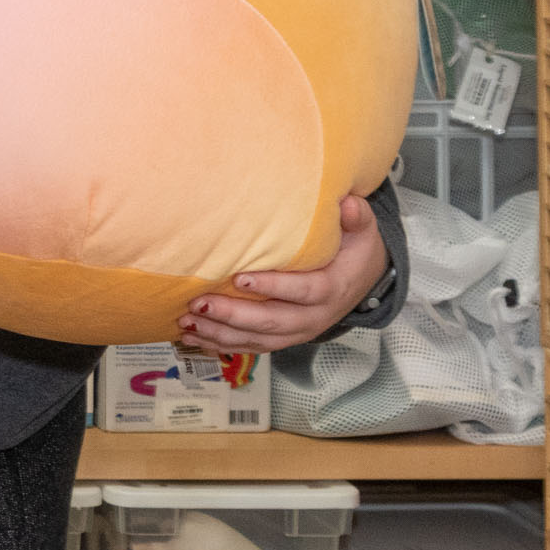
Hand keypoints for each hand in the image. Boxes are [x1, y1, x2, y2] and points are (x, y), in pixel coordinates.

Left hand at [182, 191, 389, 355]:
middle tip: (201, 304)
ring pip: (258, 339)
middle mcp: (315, 317)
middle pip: (273, 321)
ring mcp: (298, 332)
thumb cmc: (354, 253)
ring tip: (188, 323)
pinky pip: (251, 346)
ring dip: (221, 334)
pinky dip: (221, 344)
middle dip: (234, 316)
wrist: (361, 282)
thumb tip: (348, 203)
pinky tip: (192, 337)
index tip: (240, 279)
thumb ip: (356, 217)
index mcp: (332, 289)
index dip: (273, 286)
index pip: (305, 291)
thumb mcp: (362, 232)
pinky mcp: (283, 338)